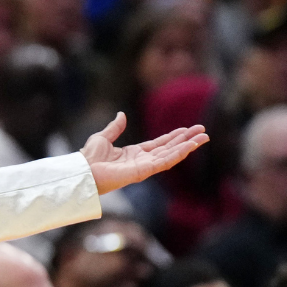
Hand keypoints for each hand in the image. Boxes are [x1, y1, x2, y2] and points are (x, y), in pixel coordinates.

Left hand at [81, 112, 209, 193]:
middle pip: (169, 149)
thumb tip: (121, 115)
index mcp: (134, 153)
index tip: (187, 129)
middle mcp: (142, 160)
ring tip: (203, 138)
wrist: (82, 170)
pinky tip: (189, 146)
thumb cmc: (88, 157)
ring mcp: (144, 167)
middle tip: (203, 131)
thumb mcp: (103, 137)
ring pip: (171, 155)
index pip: (159, 144)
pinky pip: (164, 162)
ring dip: (188, 146)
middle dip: (186, 140)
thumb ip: (115, 127)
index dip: (173, 136)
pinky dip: (178, 154)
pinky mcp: (143, 171)